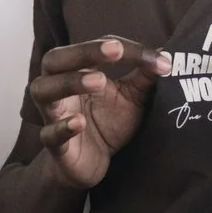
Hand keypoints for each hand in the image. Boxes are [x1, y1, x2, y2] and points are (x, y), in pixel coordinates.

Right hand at [27, 38, 168, 189]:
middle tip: (114, 49)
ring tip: (98, 80)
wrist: (92, 164)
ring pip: (44, 91)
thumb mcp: (132, 97)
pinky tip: (79, 122)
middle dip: (83, 52)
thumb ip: (145, 76)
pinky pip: (50, 134)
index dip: (126, 49)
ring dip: (70, 82)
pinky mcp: (56, 146)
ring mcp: (53, 115)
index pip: (95, 48)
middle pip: (55, 60)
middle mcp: (58, 87)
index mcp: (76, 70)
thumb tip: (167, 53)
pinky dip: (62, 127)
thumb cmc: (108, 123)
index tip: (157, 59)